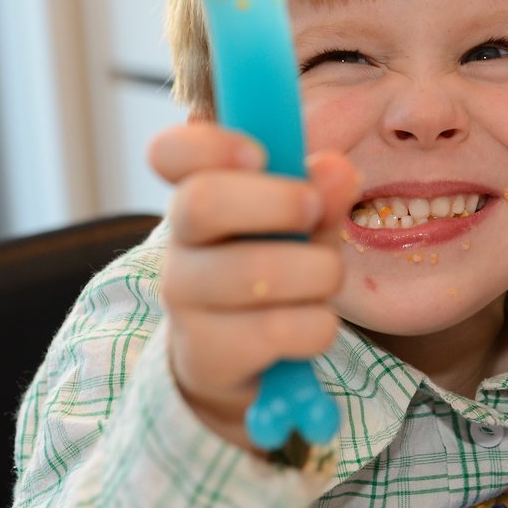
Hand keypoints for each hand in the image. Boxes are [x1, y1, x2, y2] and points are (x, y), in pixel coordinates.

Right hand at [148, 121, 359, 452]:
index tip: (259, 152)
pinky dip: (316, 326)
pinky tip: (312, 324)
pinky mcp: (205, 354)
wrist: (242, 363)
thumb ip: (322, 194)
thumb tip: (337, 169)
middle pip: (201, 202)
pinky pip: (277, 331)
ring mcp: (185, 301)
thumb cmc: (276, 268)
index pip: (169, 152)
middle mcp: (180, 244)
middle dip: (277, 201)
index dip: (210, 144)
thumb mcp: (304, 225)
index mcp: (199, 192)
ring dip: (315, 271)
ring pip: (252, 272)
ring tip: (326, 277)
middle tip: (314, 210)